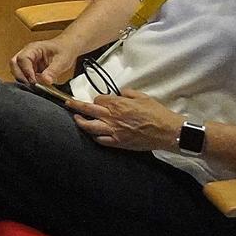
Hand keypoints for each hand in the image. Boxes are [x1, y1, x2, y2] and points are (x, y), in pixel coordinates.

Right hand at [11, 38, 77, 86]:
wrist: (68, 47)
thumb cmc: (64, 49)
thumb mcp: (62, 60)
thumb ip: (53, 71)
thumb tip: (45, 81)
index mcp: (33, 48)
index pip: (22, 59)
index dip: (26, 71)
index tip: (34, 81)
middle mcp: (27, 54)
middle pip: (14, 64)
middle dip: (20, 76)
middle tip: (31, 86)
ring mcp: (28, 61)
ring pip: (17, 70)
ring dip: (24, 79)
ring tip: (35, 86)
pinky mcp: (31, 68)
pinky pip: (25, 75)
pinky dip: (29, 81)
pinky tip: (38, 85)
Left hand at [69, 89, 185, 151]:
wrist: (168, 131)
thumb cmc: (157, 113)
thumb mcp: (142, 97)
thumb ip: (128, 93)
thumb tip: (120, 93)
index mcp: (118, 104)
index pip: (98, 99)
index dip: (96, 99)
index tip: (97, 101)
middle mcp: (112, 117)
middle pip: (88, 109)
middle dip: (75, 105)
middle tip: (67, 103)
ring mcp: (114, 131)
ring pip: (90, 126)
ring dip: (80, 122)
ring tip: (75, 118)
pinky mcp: (118, 142)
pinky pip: (101, 140)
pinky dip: (94, 137)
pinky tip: (92, 134)